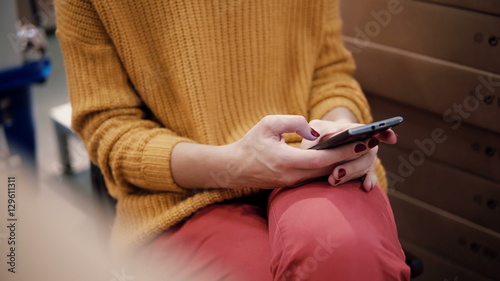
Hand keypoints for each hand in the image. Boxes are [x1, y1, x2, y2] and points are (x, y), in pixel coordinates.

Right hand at [218, 115, 376, 188]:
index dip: (345, 151)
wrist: (234, 168)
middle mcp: (292, 176)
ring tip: (363, 148)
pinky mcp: (293, 184)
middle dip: (352, 157)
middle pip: (330, 169)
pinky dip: (332, 167)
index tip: (363, 142)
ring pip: (325, 175)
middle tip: (373, 143)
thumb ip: (293, 122)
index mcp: (286, 161)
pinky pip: (317, 177)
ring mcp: (293, 183)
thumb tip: (314, 131)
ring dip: (345, 163)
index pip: (322, 159)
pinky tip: (345, 158)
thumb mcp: (268, 124)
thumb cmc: (250, 143)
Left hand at [301, 119, 397, 190]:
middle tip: (335, 172)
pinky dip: (368, 182)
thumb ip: (315, 131)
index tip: (391, 137)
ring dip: (350, 174)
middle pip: (366, 154)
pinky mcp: (364, 173)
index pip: (375, 129)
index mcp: (359, 130)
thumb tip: (314, 139)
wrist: (324, 147)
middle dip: (350, 164)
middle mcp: (367, 145)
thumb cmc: (321, 134)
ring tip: (333, 179)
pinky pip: (369, 178)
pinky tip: (366, 187)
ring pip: (363, 167)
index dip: (385, 132)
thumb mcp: (318, 128)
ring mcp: (367, 160)